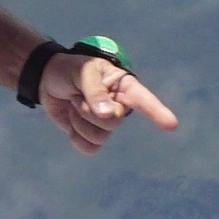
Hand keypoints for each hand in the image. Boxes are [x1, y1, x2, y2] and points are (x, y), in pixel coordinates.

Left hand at [38, 52, 180, 155]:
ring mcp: (105, 123)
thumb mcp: (82, 71)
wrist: (47, 79)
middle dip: (88, 110)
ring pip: (100, 136)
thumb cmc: (70, 69)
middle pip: (113, 122)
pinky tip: (71, 120)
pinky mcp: (90, 135)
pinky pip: (89, 148)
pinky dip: (75, 136)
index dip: (157, 112)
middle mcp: (118, 106)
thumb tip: (107, 115)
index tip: (171, 125)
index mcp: (122, 86)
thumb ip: (95, 90)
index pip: (143, 100)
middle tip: (77, 95)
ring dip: (79, 121)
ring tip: (74, 103)